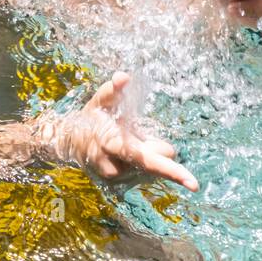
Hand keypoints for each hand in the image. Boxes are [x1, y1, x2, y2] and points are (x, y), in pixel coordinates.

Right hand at [52, 72, 196, 190]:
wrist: (67, 142)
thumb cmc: (90, 117)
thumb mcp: (100, 100)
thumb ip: (112, 89)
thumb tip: (123, 76)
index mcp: (113, 145)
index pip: (147, 161)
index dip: (172, 171)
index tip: (194, 183)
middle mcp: (116, 167)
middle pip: (152, 166)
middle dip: (158, 150)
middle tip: (141, 132)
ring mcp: (117, 178)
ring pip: (149, 168)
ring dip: (146, 152)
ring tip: (126, 137)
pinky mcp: (118, 184)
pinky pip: (142, 172)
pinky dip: (141, 159)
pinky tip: (128, 146)